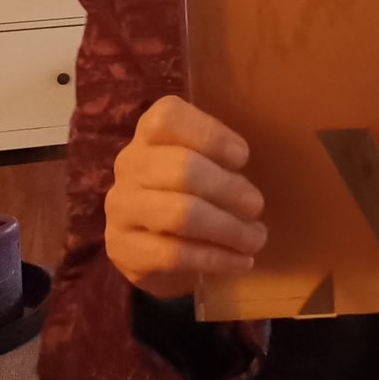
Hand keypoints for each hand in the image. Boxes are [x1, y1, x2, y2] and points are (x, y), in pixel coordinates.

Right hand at [105, 95, 266, 300]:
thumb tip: (250, 182)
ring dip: (227, 228)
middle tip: (257, 206)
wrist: (153, 249)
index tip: (242, 157)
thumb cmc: (192, 193)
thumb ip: (221, 160)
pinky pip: (174, 254)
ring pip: (179, 214)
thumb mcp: (205, 165)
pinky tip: (240, 262)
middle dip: (228, 189)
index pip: (167, 117)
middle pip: (181, 168)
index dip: (210, 135)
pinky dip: (216, 258)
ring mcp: (121, 208)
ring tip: (256, 238)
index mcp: (150, 134)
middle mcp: (129, 165)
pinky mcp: (124, 249)